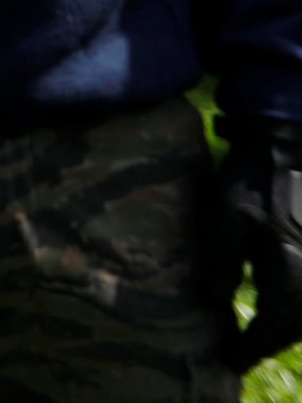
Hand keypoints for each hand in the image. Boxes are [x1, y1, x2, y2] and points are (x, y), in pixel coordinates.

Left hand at [207, 119, 301, 370]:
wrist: (290, 144)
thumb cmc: (254, 178)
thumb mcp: (225, 215)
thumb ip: (220, 262)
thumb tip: (213, 301)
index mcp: (292, 273)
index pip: (271, 327)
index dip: (249, 348)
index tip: (229, 362)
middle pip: (293, 328)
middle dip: (267, 343)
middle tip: (240, 353)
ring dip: (285, 328)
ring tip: (258, 335)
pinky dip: (296, 308)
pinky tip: (279, 303)